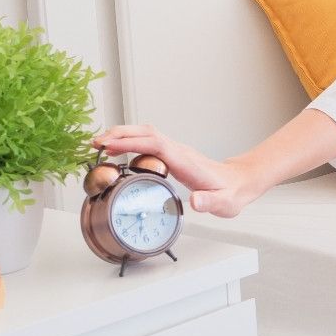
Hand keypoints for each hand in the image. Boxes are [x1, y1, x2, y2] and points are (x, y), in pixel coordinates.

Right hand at [92, 125, 264, 218]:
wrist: (240, 182)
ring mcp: (175, 151)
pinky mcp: (173, 154)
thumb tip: (195, 202)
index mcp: (185, 160)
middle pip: (146, 133)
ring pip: (146, 134)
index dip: (132, 143)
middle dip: (120, 134)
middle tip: (96, 143)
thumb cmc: (230, 192)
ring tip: (99, 144)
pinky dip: (130, 142)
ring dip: (123, 135)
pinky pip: (148, 142)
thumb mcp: (223, 203)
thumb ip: (209, 203)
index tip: (110, 147)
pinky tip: (118, 150)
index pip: (155, 144)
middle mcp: (178, 151)